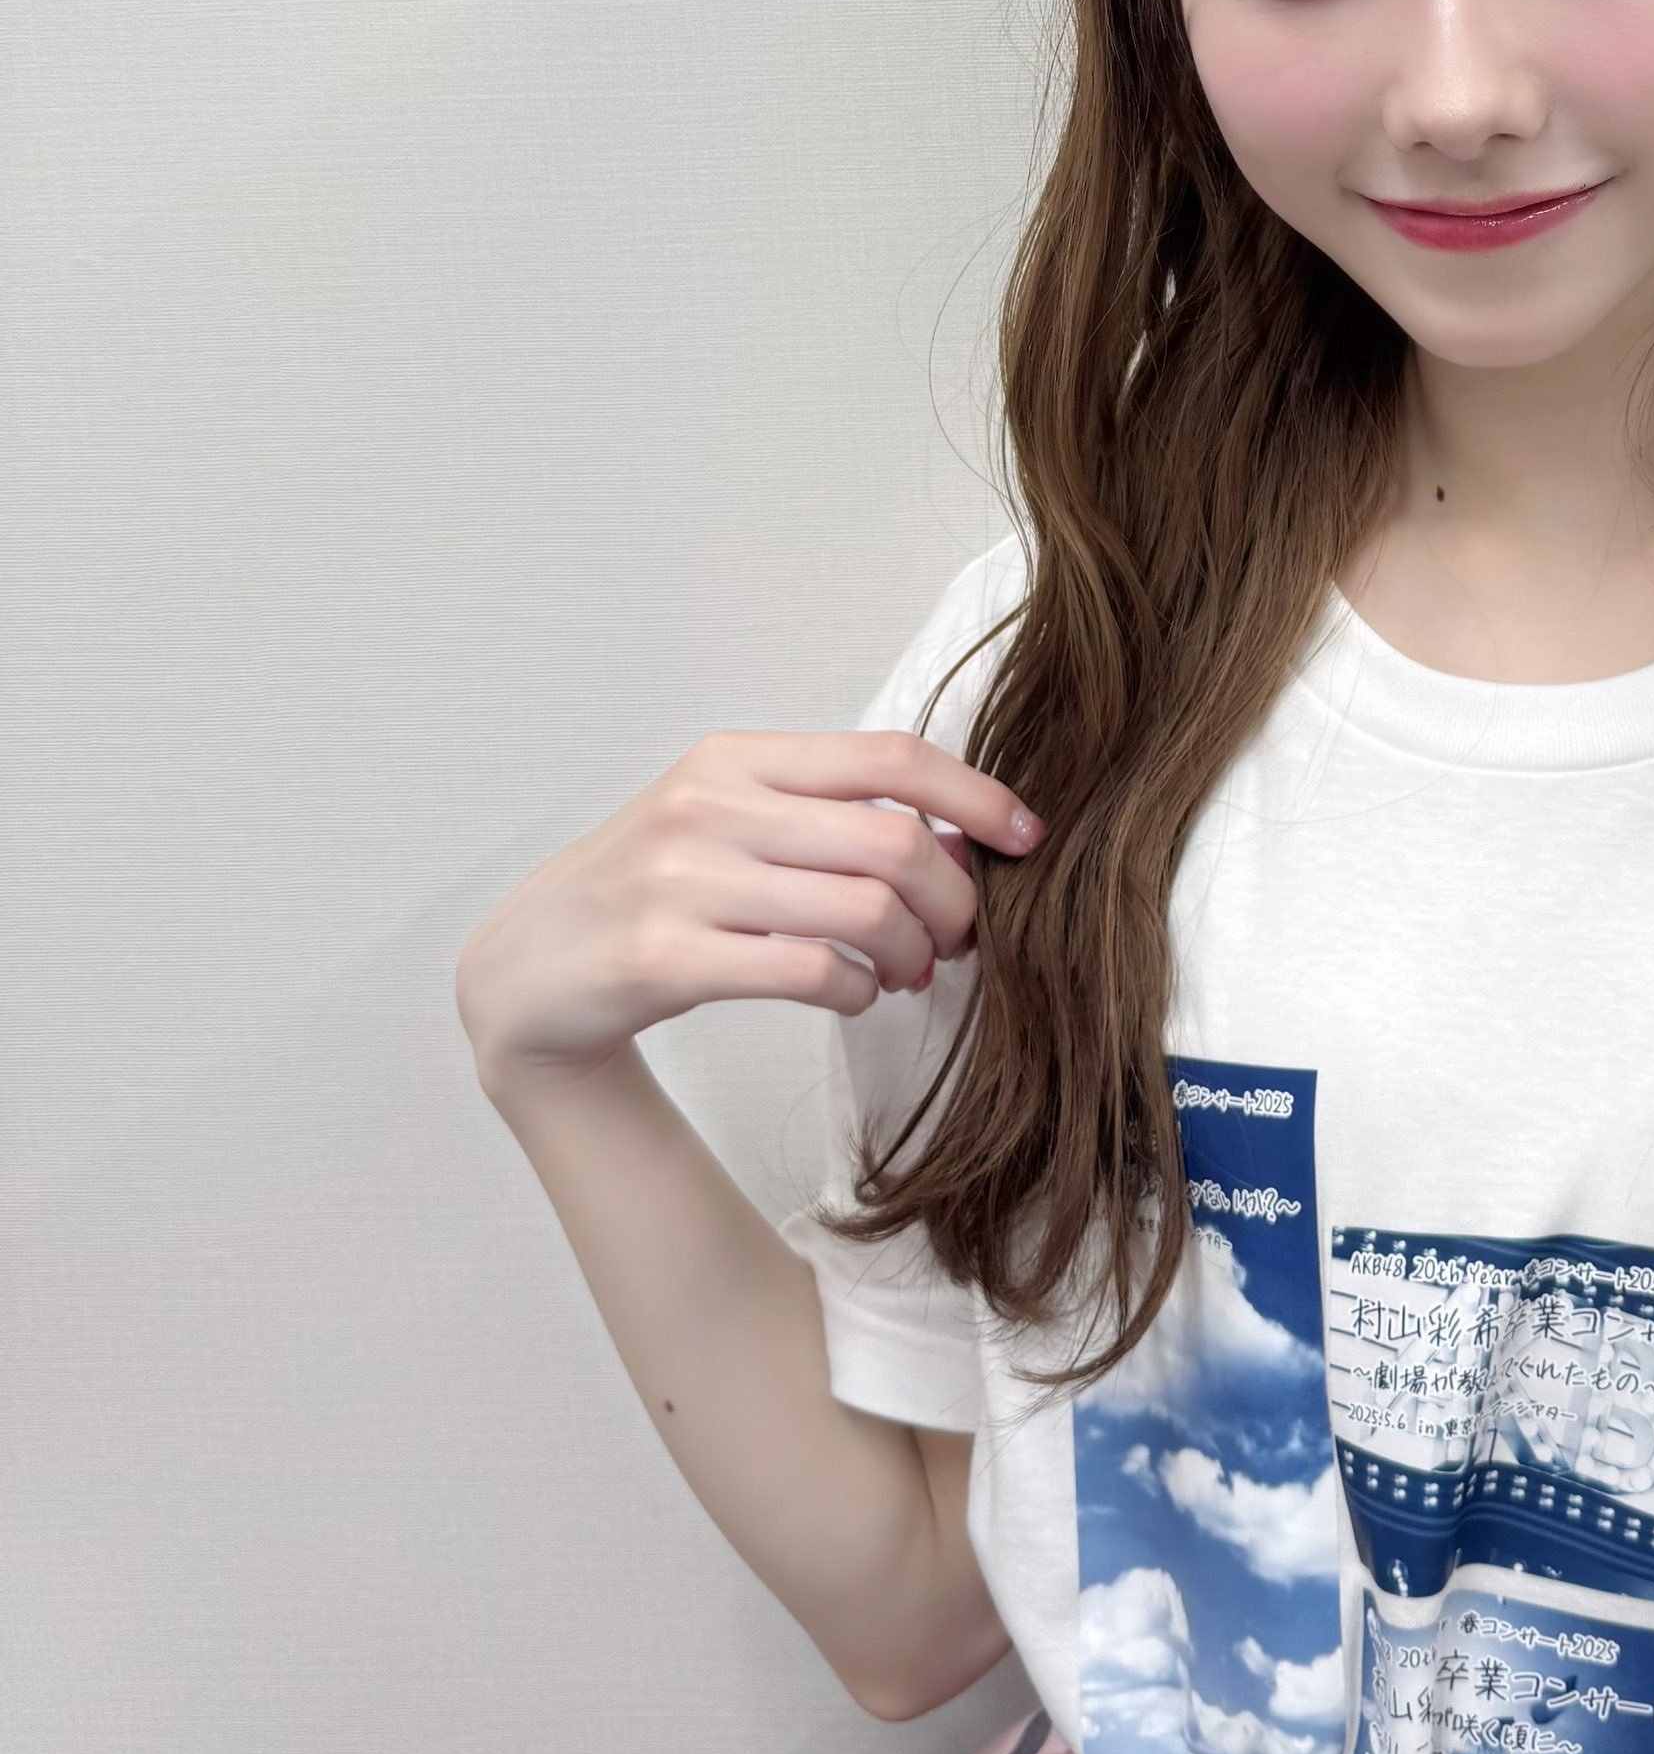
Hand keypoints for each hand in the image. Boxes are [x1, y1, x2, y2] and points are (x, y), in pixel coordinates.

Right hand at [456, 732, 1040, 1090]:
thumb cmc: (653, 890)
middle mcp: (709, 806)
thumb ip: (828, 819)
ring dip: (911, 954)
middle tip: (958, 938)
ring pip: (864, 912)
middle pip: (893, 843)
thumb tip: (959, 843)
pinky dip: (858, 992)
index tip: (1026, 837)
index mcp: (734, 758)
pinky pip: (811, 972)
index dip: (976, 796)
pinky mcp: (664, 957)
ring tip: (906, 973)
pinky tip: (855, 996)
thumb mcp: (727, 823)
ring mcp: (682, 880)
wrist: (528, 968)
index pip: (889, 757)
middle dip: (954, 901)